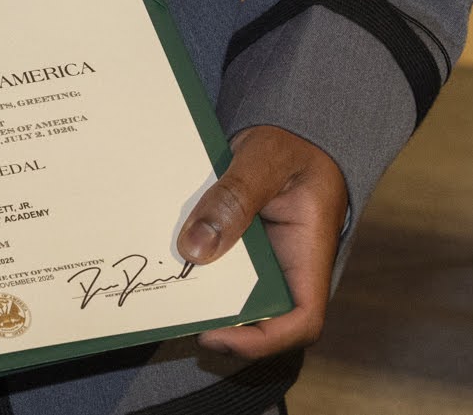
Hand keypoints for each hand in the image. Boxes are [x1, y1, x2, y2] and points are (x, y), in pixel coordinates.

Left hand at [177, 124, 344, 358]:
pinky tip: (165, 252)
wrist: (289, 131)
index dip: (262, 341)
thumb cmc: (290, 144)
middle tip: (172, 307)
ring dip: (200, 292)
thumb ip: (234, 198)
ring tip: (162, 282)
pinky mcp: (240, 248)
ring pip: (232, 294)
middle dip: (216, 321)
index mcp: (309, 257)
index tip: (215, 334)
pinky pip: (217, 265)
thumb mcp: (265, 159)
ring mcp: (262, 262)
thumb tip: (194, 249)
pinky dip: (193, 264)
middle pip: (258, 318)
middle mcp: (287, 269)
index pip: (302, 320)